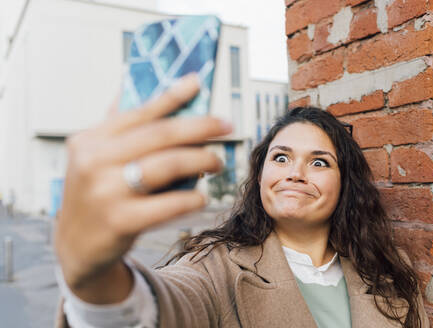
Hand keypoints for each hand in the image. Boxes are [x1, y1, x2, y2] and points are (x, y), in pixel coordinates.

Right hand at [55, 74, 231, 301]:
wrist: (76, 246)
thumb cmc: (95, 194)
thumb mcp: (95, 157)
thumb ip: (118, 127)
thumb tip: (144, 87)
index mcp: (90, 140)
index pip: (139, 111)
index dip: (172, 96)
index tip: (197, 83)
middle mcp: (93, 162)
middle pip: (160, 135)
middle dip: (200, 126)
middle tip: (226, 126)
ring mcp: (105, 193)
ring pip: (168, 165)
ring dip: (201, 160)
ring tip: (216, 162)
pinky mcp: (120, 222)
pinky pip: (169, 204)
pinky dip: (192, 198)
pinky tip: (202, 197)